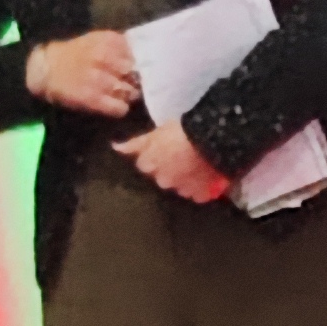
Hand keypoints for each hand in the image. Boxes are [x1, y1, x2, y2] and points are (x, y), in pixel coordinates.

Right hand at [21, 28, 140, 116]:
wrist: (46, 68)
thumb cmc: (76, 53)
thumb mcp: (97, 40)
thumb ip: (121, 46)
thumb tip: (147, 55)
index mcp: (108, 41)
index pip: (141, 56)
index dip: (144, 64)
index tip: (142, 69)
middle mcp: (104, 58)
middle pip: (137, 74)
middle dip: (138, 80)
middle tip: (133, 84)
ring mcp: (99, 79)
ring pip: (131, 92)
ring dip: (130, 95)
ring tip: (122, 94)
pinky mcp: (92, 99)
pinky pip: (119, 108)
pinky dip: (120, 108)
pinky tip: (114, 104)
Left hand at [113, 122, 230, 203]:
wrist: (210, 138)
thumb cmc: (181, 131)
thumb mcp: (155, 133)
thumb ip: (135, 144)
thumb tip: (116, 147)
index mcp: (150, 165)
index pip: (144, 164)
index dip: (153, 156)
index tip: (162, 149)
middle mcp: (163, 180)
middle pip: (161, 177)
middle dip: (168, 170)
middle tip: (179, 156)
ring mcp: (182, 189)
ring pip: (179, 186)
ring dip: (183, 179)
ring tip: (194, 165)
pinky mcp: (200, 195)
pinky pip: (197, 194)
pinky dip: (199, 187)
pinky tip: (204, 175)